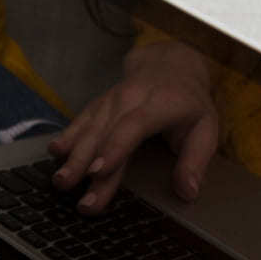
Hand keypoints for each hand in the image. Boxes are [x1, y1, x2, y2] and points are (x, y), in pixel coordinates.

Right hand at [47, 39, 217, 213]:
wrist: (170, 66)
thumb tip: (187, 193)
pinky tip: (54, 152)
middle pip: (104, 133)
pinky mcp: (98, 106)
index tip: (98, 172)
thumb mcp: (206, 128)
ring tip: (60, 181)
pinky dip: (66, 137)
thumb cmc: (189, 104)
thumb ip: (195, 161)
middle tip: (70, 188)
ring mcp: (110, 101)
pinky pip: (80, 121)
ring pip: (88, 129)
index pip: (133, 126)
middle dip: (84, 162)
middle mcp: (130, 99)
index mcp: (160, 104)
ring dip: (72, 156)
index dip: (114, 149)